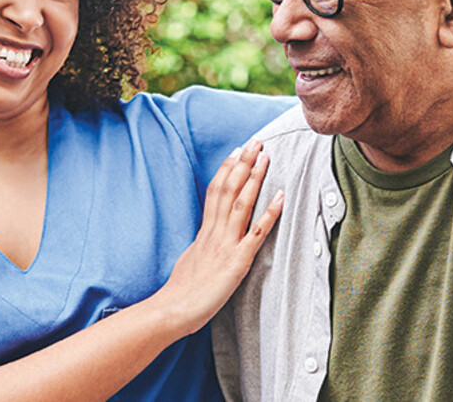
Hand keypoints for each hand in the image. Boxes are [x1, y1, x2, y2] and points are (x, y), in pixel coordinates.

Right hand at [151, 140, 283, 335]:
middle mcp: (214, 233)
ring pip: (241, 203)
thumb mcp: (190, 261)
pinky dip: (270, 213)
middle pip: (228, 190)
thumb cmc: (180, 293)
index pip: (215, 193)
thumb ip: (200, 247)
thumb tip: (204, 240)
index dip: (226, 171)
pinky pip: (256, 233)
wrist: (173, 310)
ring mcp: (226, 245)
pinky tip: (280, 196)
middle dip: (242, 164)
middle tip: (254, 142)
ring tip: (265, 156)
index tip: (235, 153)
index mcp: (204, 233)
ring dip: (254, 178)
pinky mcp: (237, 261)